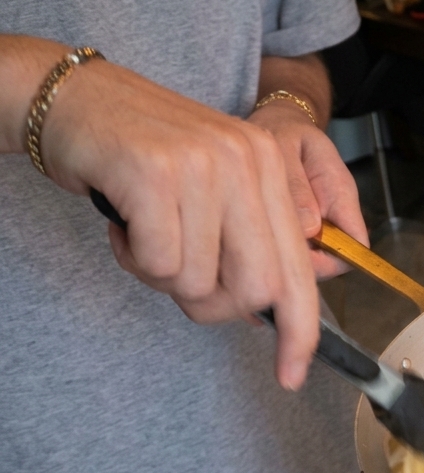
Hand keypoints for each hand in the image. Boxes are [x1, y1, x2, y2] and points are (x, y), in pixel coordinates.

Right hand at [37, 57, 319, 389]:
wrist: (74, 97)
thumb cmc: (144, 157)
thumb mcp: (215, 187)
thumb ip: (247, 243)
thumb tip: (267, 314)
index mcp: (270, 168)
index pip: (299, 270)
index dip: (300, 332)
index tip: (291, 376)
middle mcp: (247, 162)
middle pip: (257, 290)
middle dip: (214, 305)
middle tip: (178, 277)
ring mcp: (204, 166)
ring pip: (199, 281)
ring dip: (163, 275)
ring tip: (146, 232)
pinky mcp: (155, 173)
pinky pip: (158, 262)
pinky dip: (134, 258)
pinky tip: (125, 223)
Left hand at [247, 97, 368, 280]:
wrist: (280, 125)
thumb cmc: (285, 133)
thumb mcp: (285, 148)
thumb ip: (296, 185)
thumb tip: (309, 229)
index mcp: (341, 196)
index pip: (355, 246)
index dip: (330, 259)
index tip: (293, 251)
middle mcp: (336, 218)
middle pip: (332, 262)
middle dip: (299, 261)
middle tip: (262, 237)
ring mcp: (321, 227)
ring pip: (311, 261)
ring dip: (284, 253)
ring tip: (257, 226)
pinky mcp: (306, 232)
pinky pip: (296, 252)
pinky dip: (275, 246)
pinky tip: (258, 226)